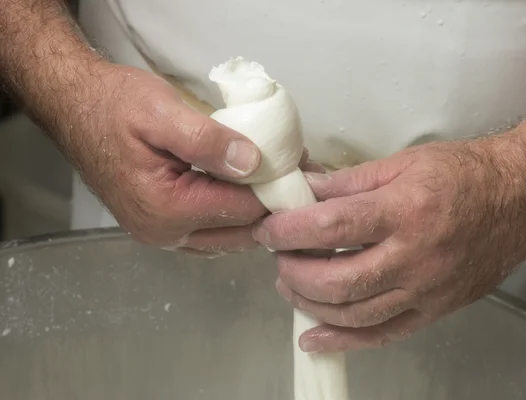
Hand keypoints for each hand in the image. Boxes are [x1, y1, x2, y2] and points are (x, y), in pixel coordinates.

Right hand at [56, 62, 319, 254]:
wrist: (75, 107)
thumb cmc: (116, 105)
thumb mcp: (162, 112)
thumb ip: (207, 141)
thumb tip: (254, 164)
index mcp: (167, 209)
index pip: (242, 211)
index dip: (275, 189)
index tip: (299, 166)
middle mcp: (165, 234)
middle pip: (239, 232)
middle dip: (269, 206)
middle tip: (293, 174)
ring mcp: (161, 235)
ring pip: (227, 237)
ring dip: (253, 212)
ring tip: (274, 179)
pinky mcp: (160, 227)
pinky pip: (210, 232)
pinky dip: (232, 214)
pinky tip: (243, 189)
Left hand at [253, 140, 525, 351]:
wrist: (518, 201)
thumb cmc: (462, 174)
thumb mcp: (403, 163)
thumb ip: (349, 180)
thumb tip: (305, 190)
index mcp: (405, 210)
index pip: (332, 226)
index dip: (290, 230)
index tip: (269, 229)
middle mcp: (414, 256)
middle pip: (338, 278)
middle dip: (294, 271)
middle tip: (277, 257)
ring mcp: (425, 290)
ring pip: (354, 312)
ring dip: (310, 303)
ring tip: (289, 284)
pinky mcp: (433, 311)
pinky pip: (383, 335)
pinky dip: (343, 342)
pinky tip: (313, 338)